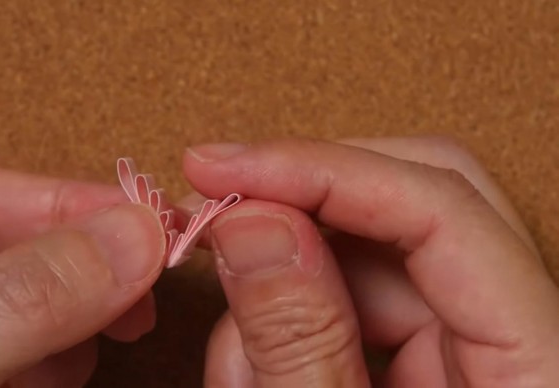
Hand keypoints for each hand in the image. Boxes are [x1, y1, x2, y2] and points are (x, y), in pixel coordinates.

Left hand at [0, 167, 164, 387]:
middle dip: (83, 259)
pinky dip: (61, 355)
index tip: (143, 217)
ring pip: (21, 295)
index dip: (61, 202)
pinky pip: (20, 347)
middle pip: (2, 244)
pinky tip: (76, 366)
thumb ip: (16, 304)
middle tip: (151, 269)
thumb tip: (129, 235)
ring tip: (122, 323)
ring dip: (80, 307)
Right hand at [183, 137, 558, 386]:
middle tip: (213, 209)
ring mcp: (469, 352)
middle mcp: (514, 342)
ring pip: (368, 258)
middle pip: (413, 204)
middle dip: (300, 200)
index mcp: (539, 367)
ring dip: (279, 282)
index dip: (322, 170)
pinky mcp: (426, 367)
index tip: (224, 168)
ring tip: (234, 357)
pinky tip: (253, 369)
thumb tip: (253, 226)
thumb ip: (302, 346)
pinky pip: (353, 306)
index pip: (445, 209)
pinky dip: (287, 322)